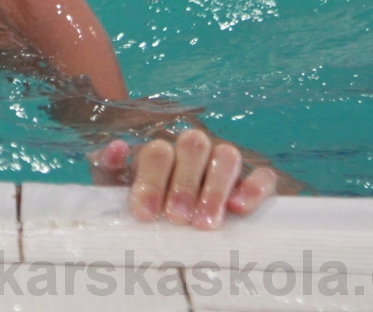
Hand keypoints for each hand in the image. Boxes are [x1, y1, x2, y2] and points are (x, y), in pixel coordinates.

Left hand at [88, 130, 276, 229]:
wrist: (172, 225)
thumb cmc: (144, 207)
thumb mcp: (117, 189)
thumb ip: (109, 168)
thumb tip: (117, 148)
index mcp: (161, 152)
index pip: (158, 151)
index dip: (151, 180)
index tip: (145, 213)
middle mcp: (194, 151)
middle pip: (194, 145)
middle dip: (184, 182)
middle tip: (176, 217)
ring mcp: (225, 164)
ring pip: (227, 155)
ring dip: (215, 188)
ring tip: (204, 223)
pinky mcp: (255, 182)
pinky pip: (263, 175)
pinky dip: (254, 187)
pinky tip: (239, 208)